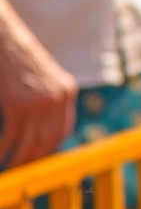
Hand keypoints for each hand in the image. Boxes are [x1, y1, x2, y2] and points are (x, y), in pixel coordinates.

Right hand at [0, 8, 77, 170]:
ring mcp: (40, 102)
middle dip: (34, 160)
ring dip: (18, 161)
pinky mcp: (19, 104)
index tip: (38, 160)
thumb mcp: (37, 76)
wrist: (1, 35)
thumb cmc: (13, 54)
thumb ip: (43, 97)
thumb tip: (38, 126)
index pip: (63, 129)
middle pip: (50, 141)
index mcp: (67, 89)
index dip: (50, 148)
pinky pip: (11, 136)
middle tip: (21, 172)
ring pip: (31, 144)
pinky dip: (3, 150)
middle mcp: (58, 97)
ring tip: (9, 171)